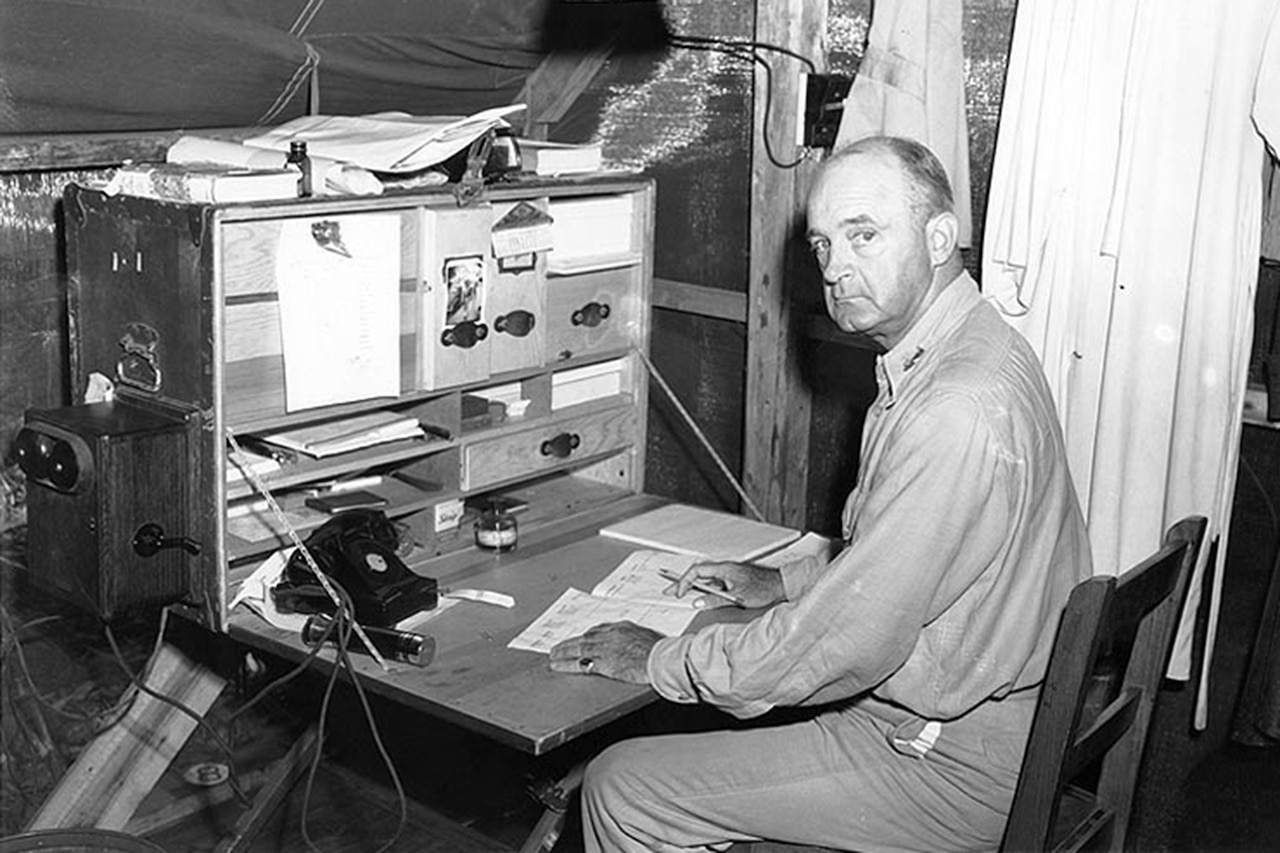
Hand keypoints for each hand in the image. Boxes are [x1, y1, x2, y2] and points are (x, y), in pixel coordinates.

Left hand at [548, 621, 661, 682]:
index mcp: (623, 628)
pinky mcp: (602, 662)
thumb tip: (644, 644)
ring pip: (578, 648)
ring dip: (563, 651)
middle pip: (586, 637)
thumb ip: (641, 640)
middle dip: (571, 642)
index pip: (600, 630)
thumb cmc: (662, 651)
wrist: (661, 658)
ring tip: (553, 655)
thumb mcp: (651, 639)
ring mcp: (605, 648)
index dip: (588, 636)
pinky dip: (565, 663)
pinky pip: (578, 662)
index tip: (582, 639)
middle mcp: (611, 635)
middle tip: (559, 646)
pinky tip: (557, 665)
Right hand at [667, 561, 785, 609]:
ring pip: (705, 580)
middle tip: (669, 591)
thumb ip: (715, 600)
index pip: (697, 571)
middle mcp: (724, 569)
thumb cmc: (763, 587)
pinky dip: (704, 591)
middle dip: (682, 583)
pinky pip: (714, 585)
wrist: (780, 585)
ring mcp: (728, 575)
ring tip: (680, 595)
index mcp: (724, 569)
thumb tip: (698, 603)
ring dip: (693, 588)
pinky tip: (701, 598)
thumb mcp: (737, 598)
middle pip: (698, 574)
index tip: (678, 593)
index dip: (684, 581)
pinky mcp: (733, 581)